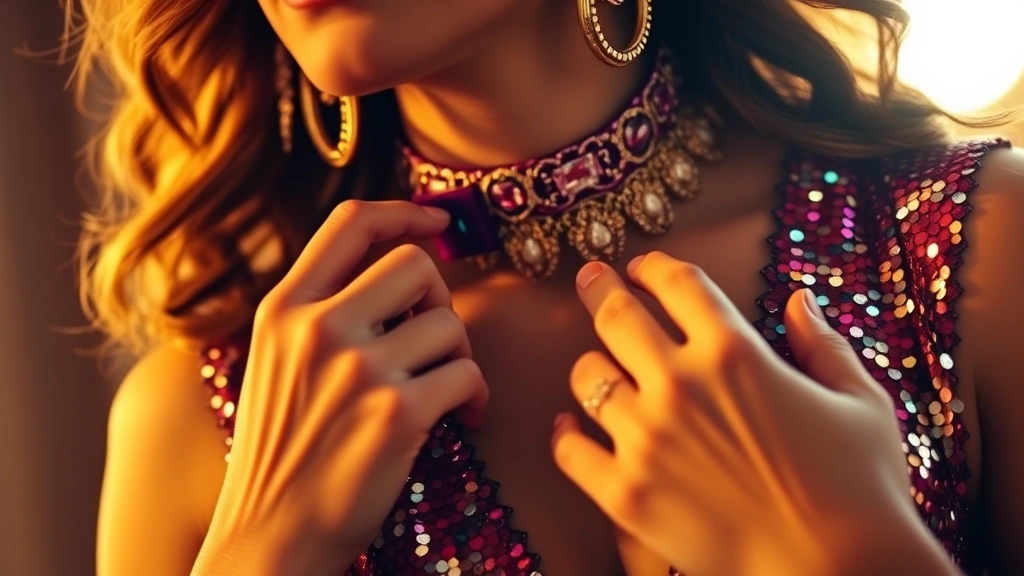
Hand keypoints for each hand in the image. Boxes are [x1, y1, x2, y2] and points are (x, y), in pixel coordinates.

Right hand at [194, 201, 487, 575]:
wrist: (269, 535)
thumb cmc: (283, 451)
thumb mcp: (275, 362)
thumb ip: (322, 309)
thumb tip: (402, 265)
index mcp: (282, 308)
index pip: (350, 223)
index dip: (403, 210)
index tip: (436, 221)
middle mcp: (316, 328)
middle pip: (414, 264)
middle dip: (439, 297)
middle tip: (433, 339)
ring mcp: (355, 369)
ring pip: (450, 323)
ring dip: (458, 356)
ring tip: (442, 388)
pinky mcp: (395, 414)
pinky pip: (467, 375)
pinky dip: (475, 396)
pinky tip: (461, 417)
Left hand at [552, 251, 947, 575]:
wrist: (838, 572)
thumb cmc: (860, 489)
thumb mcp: (861, 403)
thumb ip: (825, 346)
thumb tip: (801, 302)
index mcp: (734, 352)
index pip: (678, 284)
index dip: (655, 267)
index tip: (644, 268)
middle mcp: (680, 385)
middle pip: (616, 315)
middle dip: (598, 288)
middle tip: (589, 279)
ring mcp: (646, 440)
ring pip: (587, 377)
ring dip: (591, 366)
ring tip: (596, 367)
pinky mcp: (626, 493)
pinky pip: (571, 450)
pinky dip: (566, 434)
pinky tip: (568, 426)